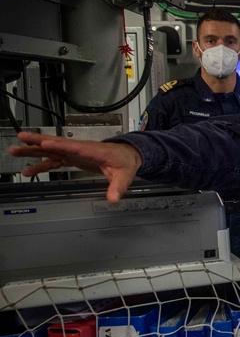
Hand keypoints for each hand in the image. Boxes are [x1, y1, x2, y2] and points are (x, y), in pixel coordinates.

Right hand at [8, 132, 141, 202]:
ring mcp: (74, 152)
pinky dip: (41, 164)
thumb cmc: (125, 162)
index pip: (75, 147)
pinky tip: (28, 170)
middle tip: (21, 137)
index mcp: (94, 151)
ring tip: (15, 150)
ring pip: (51, 150)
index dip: (60, 145)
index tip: (45, 143)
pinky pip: (53, 160)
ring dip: (33, 150)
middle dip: (38, 141)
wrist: (127, 156)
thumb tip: (113, 199)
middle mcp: (81, 149)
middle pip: (57, 143)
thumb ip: (118, 187)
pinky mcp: (72, 157)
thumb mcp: (125, 175)